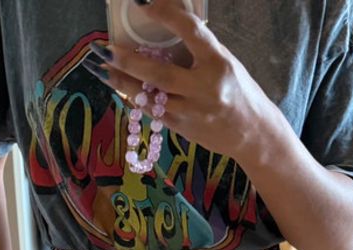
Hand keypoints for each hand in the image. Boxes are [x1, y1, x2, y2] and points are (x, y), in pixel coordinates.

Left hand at [89, 0, 271, 163]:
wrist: (252, 134)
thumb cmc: (239, 92)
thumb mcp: (225, 62)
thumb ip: (198, 50)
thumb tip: (166, 30)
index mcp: (219, 63)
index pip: (190, 31)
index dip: (166, 15)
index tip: (143, 3)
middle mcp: (205, 88)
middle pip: (159, 73)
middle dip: (128, 61)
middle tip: (104, 50)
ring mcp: (192, 112)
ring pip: (150, 97)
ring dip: (122, 82)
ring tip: (100, 69)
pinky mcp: (183, 129)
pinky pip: (153, 112)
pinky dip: (135, 98)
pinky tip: (120, 87)